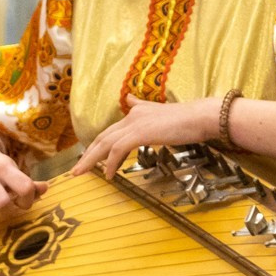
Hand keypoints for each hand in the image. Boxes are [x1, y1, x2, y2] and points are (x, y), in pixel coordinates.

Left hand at [71, 95, 220, 180]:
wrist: (200, 117)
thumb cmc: (187, 120)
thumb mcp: (160, 112)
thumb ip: (143, 108)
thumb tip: (129, 100)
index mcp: (135, 112)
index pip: (111, 131)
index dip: (98, 146)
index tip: (89, 160)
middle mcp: (131, 115)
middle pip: (102, 137)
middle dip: (87, 155)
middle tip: (76, 170)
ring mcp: (135, 123)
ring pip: (105, 144)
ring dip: (91, 160)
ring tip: (82, 174)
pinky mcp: (139, 132)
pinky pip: (117, 150)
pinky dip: (110, 163)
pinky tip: (109, 175)